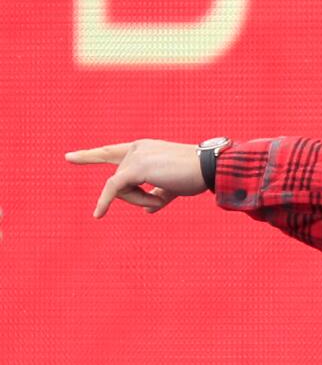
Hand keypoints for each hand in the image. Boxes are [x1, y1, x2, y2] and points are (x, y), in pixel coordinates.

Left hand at [65, 140, 207, 217]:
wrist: (208, 169)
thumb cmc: (195, 176)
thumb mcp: (173, 187)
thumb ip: (158, 195)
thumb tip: (146, 211)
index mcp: (144, 149)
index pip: (112, 152)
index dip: (90, 155)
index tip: (69, 157)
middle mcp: (137, 149)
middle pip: (119, 181)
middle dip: (135, 198)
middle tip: (158, 202)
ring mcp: (135, 157)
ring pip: (120, 189)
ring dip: (140, 201)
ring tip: (162, 198)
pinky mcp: (135, 168)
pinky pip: (115, 190)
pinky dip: (105, 203)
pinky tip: (98, 215)